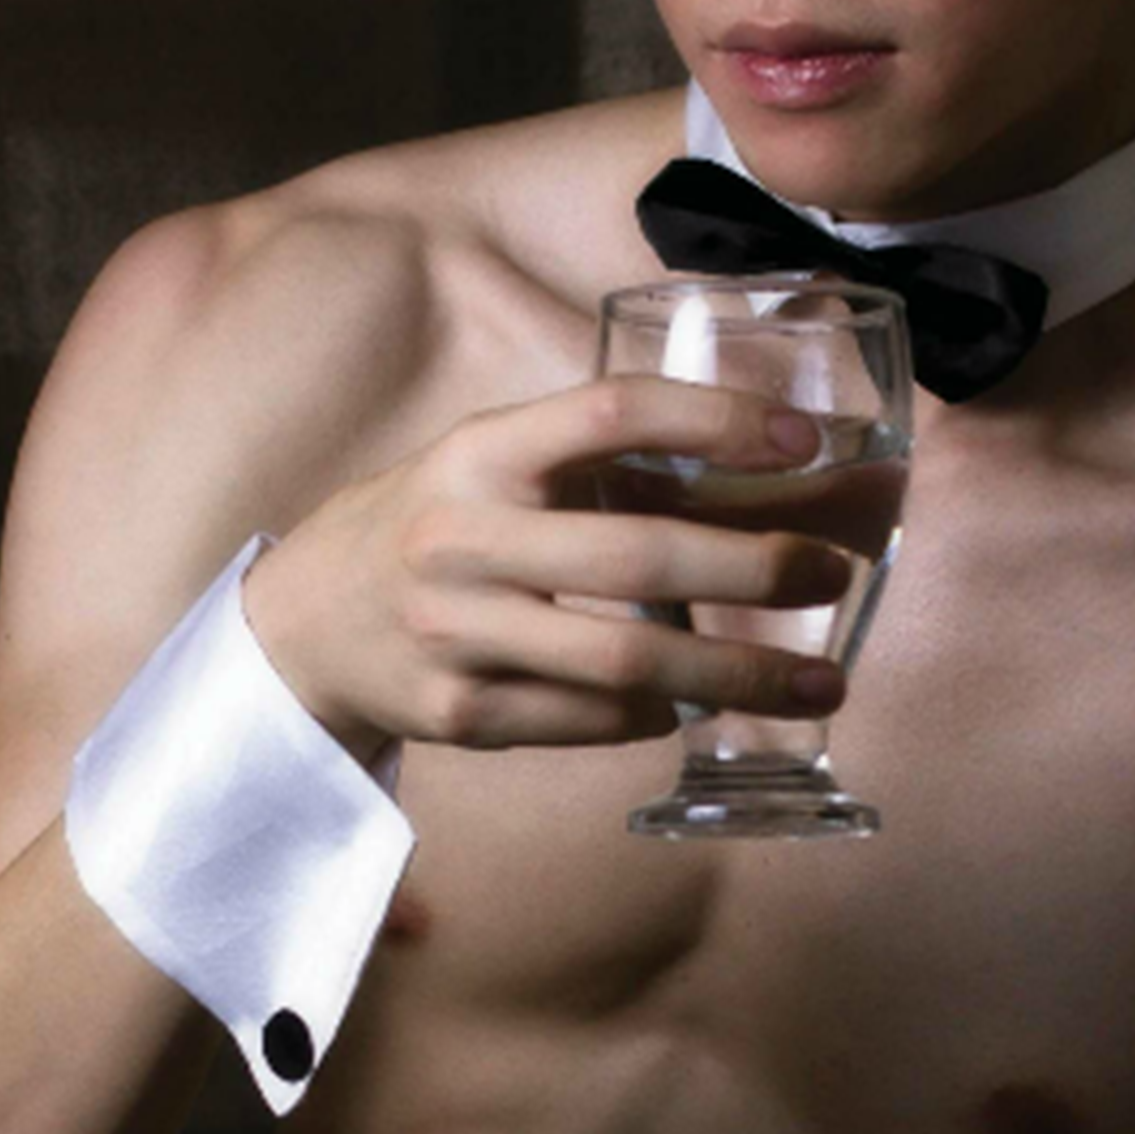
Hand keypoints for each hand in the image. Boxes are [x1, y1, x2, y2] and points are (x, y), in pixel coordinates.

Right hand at [241, 379, 853, 758]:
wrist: (303, 627)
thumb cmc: (436, 528)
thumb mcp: (490, 466)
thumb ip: (598, 467)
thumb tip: (770, 472)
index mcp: (478, 452)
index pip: (608, 414)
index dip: (712, 420)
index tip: (803, 442)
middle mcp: (461, 537)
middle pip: (636, 554)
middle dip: (755, 568)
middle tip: (830, 576)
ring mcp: (456, 634)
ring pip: (625, 660)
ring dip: (737, 674)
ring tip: (818, 680)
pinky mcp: (459, 715)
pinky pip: (590, 719)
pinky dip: (657, 714)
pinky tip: (695, 705)